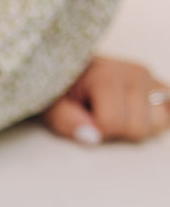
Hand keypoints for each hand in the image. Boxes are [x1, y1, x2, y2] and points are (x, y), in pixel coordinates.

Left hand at [43, 55, 169, 144]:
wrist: (67, 68)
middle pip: (138, 128)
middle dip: (114, 132)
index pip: (112, 123)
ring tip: (113, 114)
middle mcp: (135, 73)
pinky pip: (169, 108)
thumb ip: (67, 122)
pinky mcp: (157, 84)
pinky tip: (135, 114)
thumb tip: (92, 138)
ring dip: (134, 127)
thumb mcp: (49, 106)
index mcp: (106, 76)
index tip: (80, 120)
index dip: (93, 132)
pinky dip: (154, 117)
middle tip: (95, 117)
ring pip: (157, 124)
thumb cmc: (57, 89)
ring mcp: (149, 78)